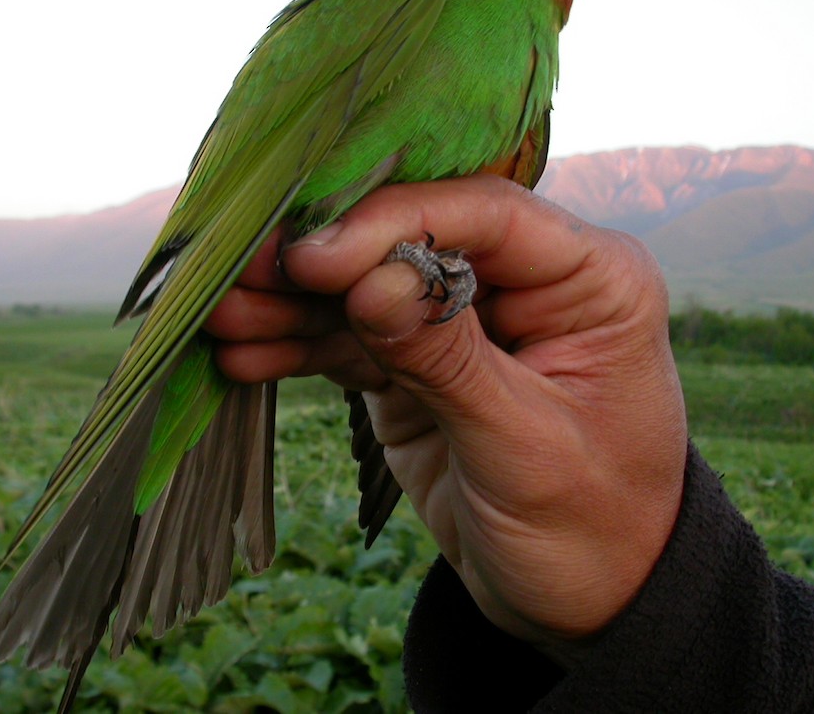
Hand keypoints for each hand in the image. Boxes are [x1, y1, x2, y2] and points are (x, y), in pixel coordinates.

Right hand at [204, 174, 686, 647]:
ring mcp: (466, 318)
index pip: (485, 213)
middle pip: (411, 237)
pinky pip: (351, 338)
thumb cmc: (589, 528)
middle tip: (242, 271)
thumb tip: (370, 281)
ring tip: (224, 316)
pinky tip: (243, 353)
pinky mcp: (419, 362)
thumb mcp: (522, 448)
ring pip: (368, 287)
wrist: (588, 601)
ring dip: (294, 303)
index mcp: (589, 278)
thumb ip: (447, 361)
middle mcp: (525, 279)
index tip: (314, 257)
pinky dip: (298, 346)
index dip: (393, 223)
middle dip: (325, 258)